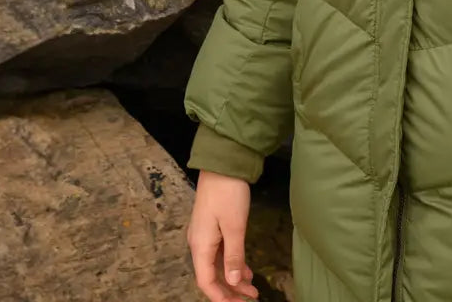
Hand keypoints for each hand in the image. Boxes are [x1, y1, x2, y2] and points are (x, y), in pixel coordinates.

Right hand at [187, 170, 259, 300]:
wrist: (223, 164)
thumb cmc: (227, 193)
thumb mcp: (234, 225)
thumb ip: (233, 255)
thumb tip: (232, 282)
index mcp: (200, 246)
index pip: (206, 281)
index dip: (220, 297)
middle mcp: (199, 244)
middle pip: (212, 276)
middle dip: (229, 291)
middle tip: (249, 299)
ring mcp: (205, 235)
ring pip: (218, 265)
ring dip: (233, 277)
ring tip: (252, 288)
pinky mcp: (213, 226)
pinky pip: (221, 252)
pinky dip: (233, 262)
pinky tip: (245, 268)